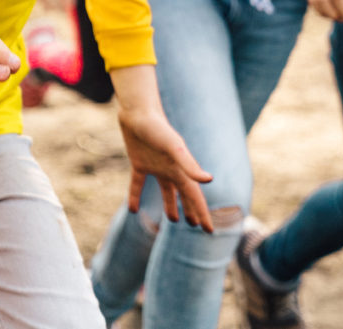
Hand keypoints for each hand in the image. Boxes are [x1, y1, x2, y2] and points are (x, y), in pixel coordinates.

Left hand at [115, 96, 213, 232]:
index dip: (202, 213)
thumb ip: (189, 164)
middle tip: (196, 226)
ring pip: (166, 191)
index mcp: (181, 169)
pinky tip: (133, 210)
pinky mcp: (139, 162)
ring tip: (174, 220)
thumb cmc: (158, 128)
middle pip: (184, 194)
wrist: (138, 112)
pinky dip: (135, 196)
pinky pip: (138, 184)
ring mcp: (155, 166)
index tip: (209, 231)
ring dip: (171, 205)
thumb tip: (209, 180)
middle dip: (192, 210)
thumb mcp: (174, 147)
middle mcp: (171, 169)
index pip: (195, 196)